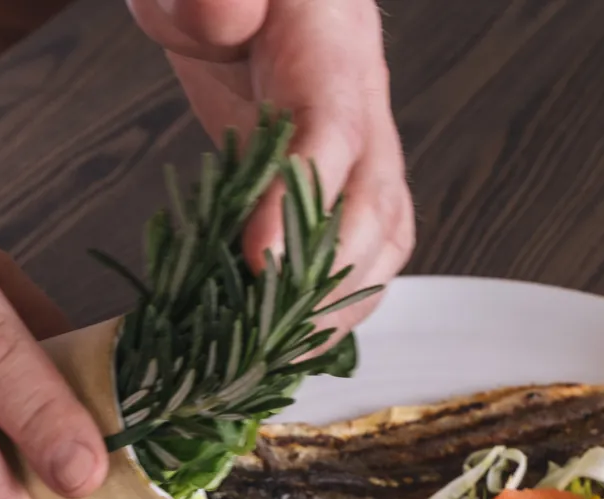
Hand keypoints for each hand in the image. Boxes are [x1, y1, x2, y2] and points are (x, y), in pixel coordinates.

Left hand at [128, 0, 413, 329]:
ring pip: (382, 240)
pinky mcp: (344, 185)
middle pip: (375, 206)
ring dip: (340, 310)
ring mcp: (363, 148)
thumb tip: (222, 14)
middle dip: (329, 284)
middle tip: (270, 339)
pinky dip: (337, 307)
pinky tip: (296, 343)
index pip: (331, 132)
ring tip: (285, 359)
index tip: (259, 260)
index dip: (302, 203)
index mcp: (332, 45)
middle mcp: (363, 102)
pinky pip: (364, 253)